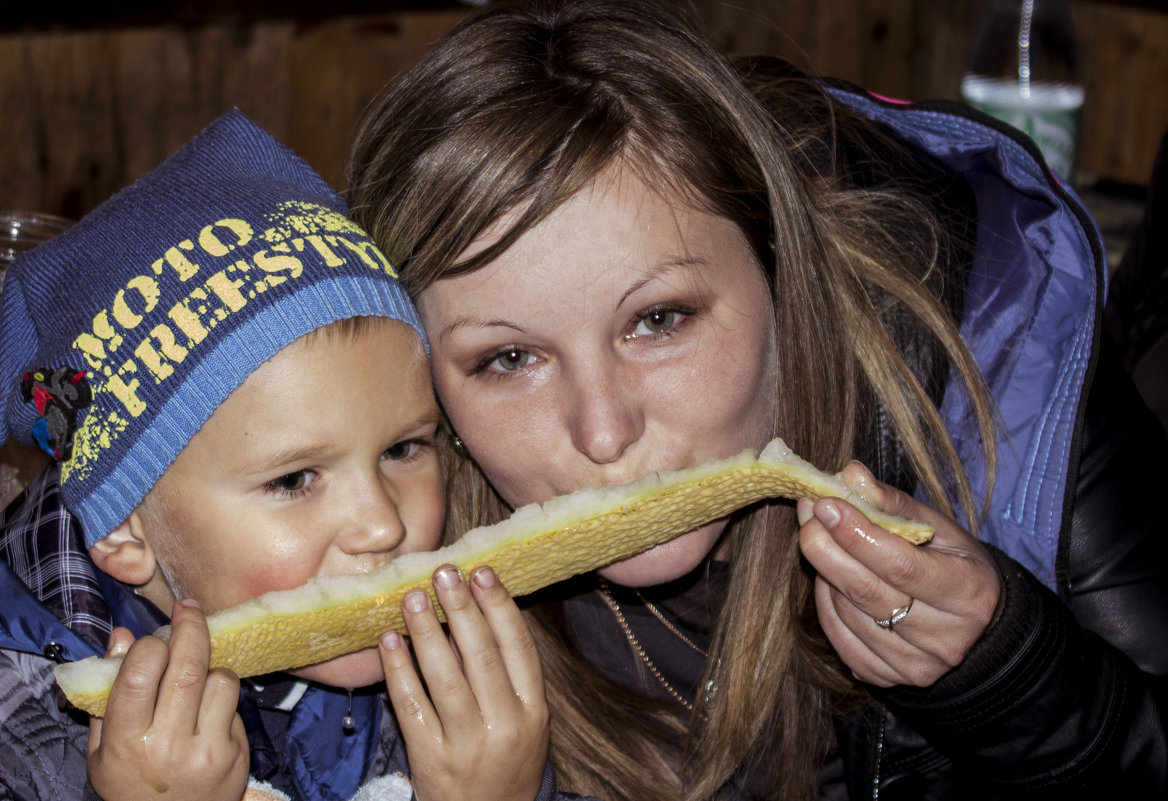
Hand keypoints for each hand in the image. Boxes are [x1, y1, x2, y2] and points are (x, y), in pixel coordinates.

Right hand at [88, 599, 249, 800]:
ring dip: (210, 667)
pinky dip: (222, 695)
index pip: (139, 678)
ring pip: (221, 680)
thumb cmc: (130, 782)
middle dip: (190, 629)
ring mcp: (208, 751)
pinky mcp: (236, 753)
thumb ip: (108, 693)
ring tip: (194, 677)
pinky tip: (207, 708)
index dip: (148, 646)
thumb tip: (122, 636)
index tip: (152, 637)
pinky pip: (236, 703)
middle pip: (188, 669)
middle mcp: (169, 747)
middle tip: (188, 610)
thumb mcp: (102, 748)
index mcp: (127, 744)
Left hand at [380, 565, 548, 800]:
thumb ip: (504, 675)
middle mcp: (504, 726)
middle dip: (462, 608)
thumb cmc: (505, 762)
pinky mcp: (431, 758)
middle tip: (444, 572)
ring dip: (427, 631)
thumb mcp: (524, 722)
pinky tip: (389, 641)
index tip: (482, 573)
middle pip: (481, 656)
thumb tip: (472, 612)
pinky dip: (399, 670)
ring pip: (445, 677)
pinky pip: (411, 705)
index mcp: (534, 712)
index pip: (518, 648)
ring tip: (413, 597)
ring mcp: (466, 743)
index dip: (500, 607)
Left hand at [797, 463, 1001, 687]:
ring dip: (824, 573)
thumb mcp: (940, 528)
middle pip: (866, 592)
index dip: (855, 533)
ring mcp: (916, 666)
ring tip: (822, 541)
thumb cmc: (955, 566)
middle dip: (825, 548)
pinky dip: (826, 605)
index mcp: (967, 592)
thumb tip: (849, 474)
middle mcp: (945, 637)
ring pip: (847, 615)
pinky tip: (830, 579)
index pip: (899, 565)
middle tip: (808, 516)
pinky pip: (840, 639)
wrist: (979, 629)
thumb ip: (893, 502)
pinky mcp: (889, 679)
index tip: (824, 504)